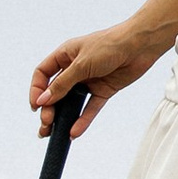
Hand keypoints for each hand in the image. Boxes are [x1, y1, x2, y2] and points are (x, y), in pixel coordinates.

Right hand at [31, 5, 177, 135]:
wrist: (141, 45)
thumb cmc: (110, 45)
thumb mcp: (82, 64)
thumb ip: (62, 84)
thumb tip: (42, 100)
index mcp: (65, 55)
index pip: (43, 74)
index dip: (36, 89)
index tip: (36, 105)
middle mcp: (75, 69)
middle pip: (55, 92)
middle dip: (48, 108)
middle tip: (46, 123)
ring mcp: (89, 80)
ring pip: (71, 102)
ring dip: (62, 117)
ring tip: (53, 133)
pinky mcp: (103, 90)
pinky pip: (90, 108)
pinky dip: (82, 120)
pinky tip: (74, 132)